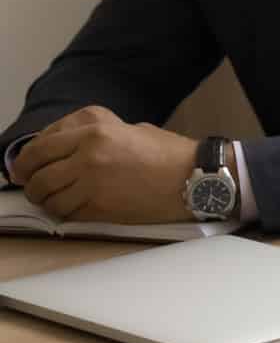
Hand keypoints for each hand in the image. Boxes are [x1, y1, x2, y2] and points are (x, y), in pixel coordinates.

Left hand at [13, 107, 196, 223]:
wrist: (195, 177)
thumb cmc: (166, 152)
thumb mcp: (125, 128)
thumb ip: (90, 134)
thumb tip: (58, 149)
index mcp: (94, 130)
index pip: (39, 148)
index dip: (24, 162)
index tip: (21, 169)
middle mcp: (88, 155)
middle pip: (37, 175)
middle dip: (30, 184)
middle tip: (33, 188)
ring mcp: (93, 184)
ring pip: (48, 197)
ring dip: (46, 201)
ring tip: (53, 201)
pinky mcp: (102, 208)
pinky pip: (67, 213)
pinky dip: (64, 213)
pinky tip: (73, 209)